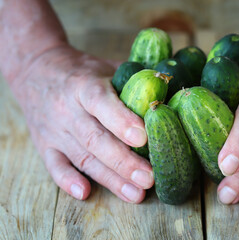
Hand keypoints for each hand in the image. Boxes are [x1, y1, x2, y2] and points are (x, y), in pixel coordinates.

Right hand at [10, 45, 153, 202]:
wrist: (35, 70)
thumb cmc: (81, 71)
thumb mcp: (105, 67)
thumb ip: (133, 80)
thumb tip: (172, 92)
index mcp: (83, 85)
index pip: (100, 103)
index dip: (121, 121)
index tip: (144, 138)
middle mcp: (66, 109)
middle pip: (95, 139)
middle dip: (124, 161)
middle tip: (150, 178)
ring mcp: (54, 130)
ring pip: (82, 158)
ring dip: (110, 178)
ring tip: (136, 194)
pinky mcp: (44, 146)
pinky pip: (54, 166)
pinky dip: (68, 181)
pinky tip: (85, 193)